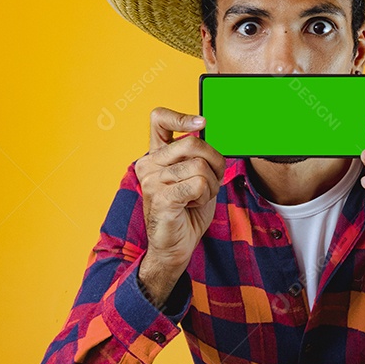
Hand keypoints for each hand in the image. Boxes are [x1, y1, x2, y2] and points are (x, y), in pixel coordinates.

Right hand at [134, 107, 225, 288]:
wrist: (175, 247)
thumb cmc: (187, 211)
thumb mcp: (196, 176)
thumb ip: (198, 155)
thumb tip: (207, 134)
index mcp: (156, 155)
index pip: (159, 119)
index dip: (182, 116)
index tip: (202, 123)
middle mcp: (149, 164)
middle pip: (193, 143)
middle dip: (215, 162)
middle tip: (211, 181)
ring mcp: (152, 181)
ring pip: (200, 167)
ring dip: (211, 185)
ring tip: (198, 197)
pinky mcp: (161, 198)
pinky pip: (198, 185)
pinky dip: (204, 196)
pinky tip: (192, 204)